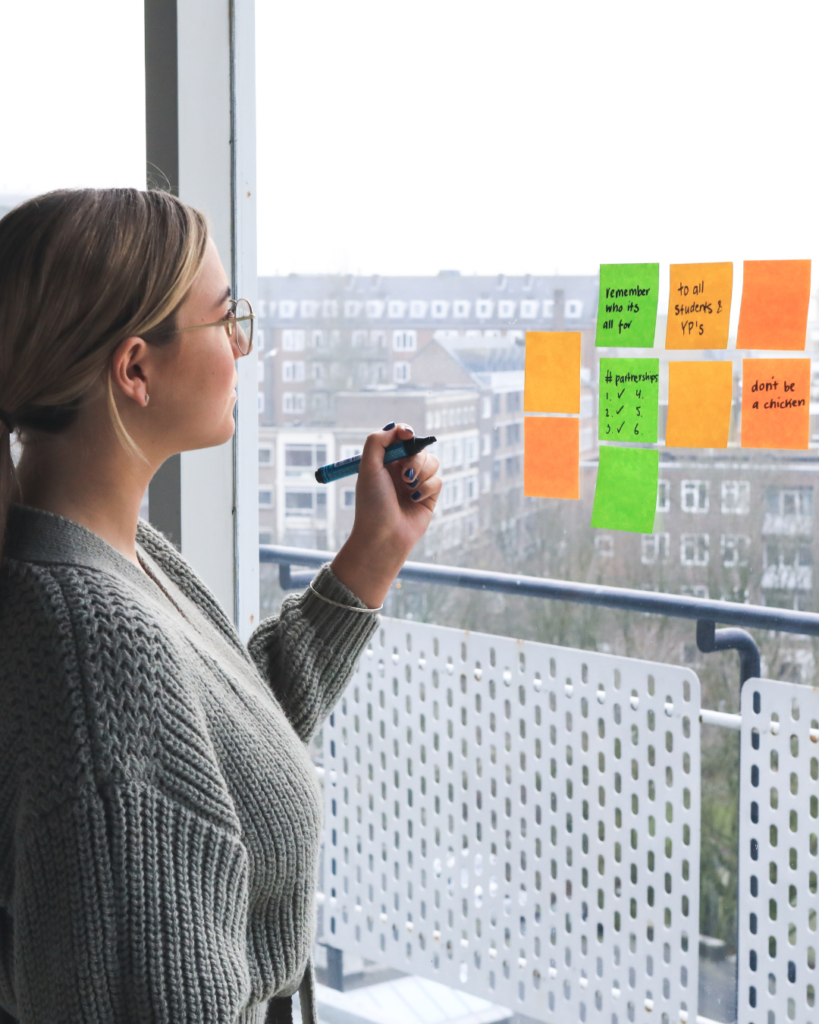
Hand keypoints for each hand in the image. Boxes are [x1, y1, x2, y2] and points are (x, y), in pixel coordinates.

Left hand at [330, 423, 440, 607]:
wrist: (384, 537)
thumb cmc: (373, 504)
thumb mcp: (367, 467)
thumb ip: (377, 441)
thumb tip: (398, 428)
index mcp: (384, 461)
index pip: (400, 437)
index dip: (405, 432)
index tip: (407, 435)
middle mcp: (400, 470)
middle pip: (419, 447)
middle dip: (414, 458)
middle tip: (404, 474)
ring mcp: (416, 482)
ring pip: (432, 462)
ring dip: (421, 473)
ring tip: (409, 488)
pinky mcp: (429, 496)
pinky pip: (438, 480)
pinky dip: (427, 487)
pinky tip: (415, 500)